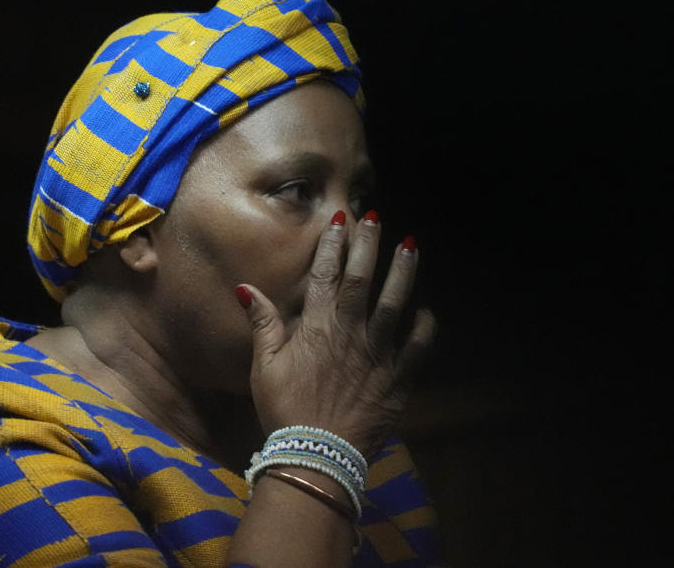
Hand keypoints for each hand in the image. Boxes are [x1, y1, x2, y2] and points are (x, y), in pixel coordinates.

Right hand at [236, 210, 436, 458]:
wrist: (317, 456)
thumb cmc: (284, 410)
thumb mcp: (264, 366)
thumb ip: (263, 323)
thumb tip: (245, 287)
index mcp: (317, 326)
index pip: (326, 274)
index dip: (334, 244)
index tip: (341, 219)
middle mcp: (351, 332)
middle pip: (362, 278)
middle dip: (369, 244)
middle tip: (375, 216)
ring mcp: (378, 353)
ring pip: (396, 303)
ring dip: (403, 272)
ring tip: (411, 245)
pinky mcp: (397, 378)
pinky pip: (418, 347)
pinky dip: (425, 327)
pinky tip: (427, 310)